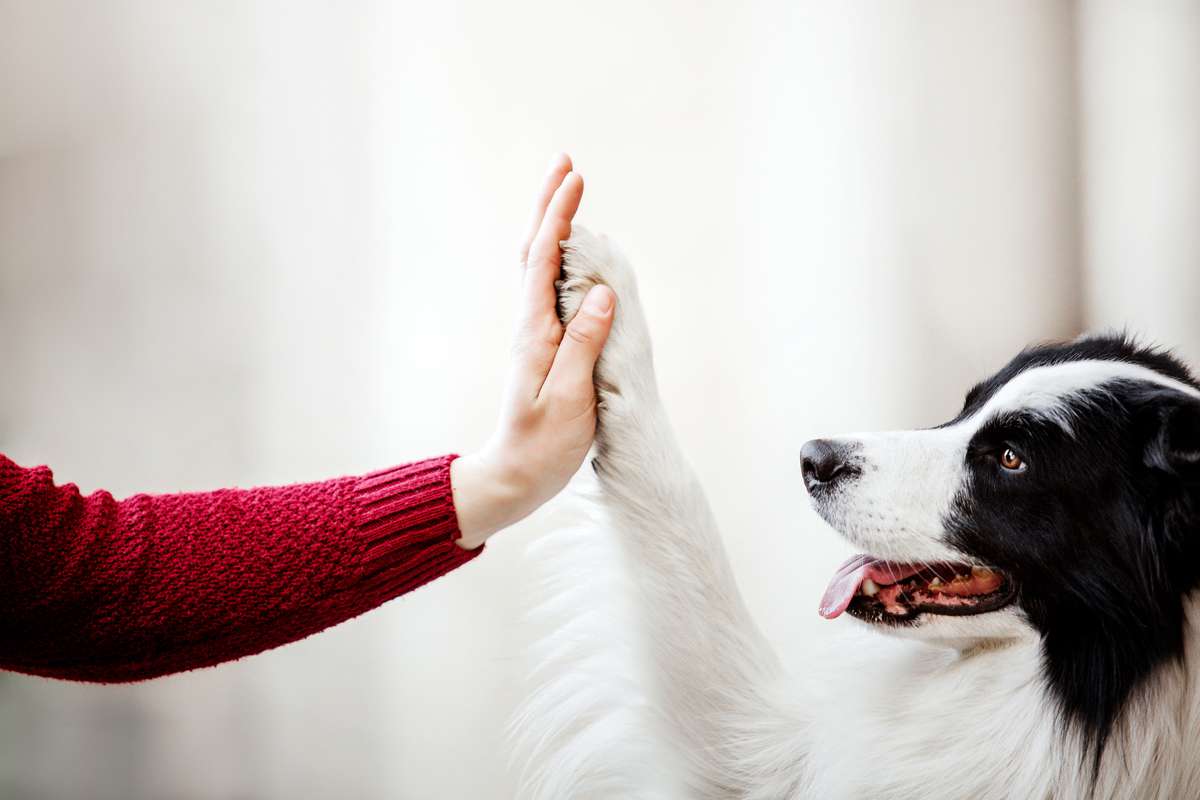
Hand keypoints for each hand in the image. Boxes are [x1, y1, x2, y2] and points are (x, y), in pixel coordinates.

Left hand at [450, 154, 615, 548]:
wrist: (516, 476)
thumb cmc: (543, 444)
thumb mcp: (569, 398)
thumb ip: (584, 343)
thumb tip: (601, 292)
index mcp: (536, 331)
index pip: (543, 260)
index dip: (559, 216)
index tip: (575, 179)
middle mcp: (531, 325)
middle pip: (534, 251)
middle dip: (550, 206)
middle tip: (565, 164)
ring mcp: (537, 334)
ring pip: (539, 266)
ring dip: (552, 226)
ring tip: (568, 193)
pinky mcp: (545, 347)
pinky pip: (549, 289)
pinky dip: (558, 257)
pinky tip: (570, 252)